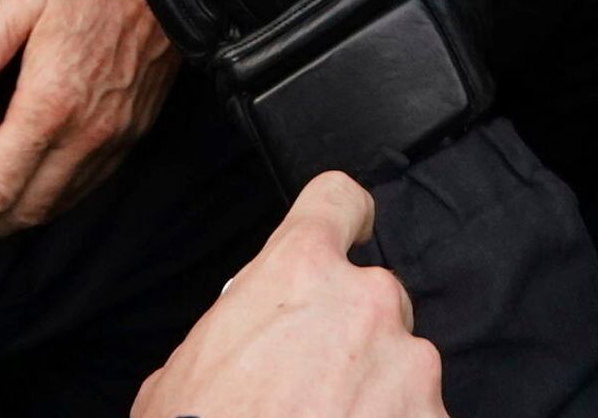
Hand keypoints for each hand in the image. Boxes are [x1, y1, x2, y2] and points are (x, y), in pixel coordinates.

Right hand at [131, 175, 442, 417]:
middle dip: (353, 338)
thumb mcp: (187, 368)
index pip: (338, 201)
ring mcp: (410, 369)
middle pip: (375, 298)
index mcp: (300, 273)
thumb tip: (252, 336)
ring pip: (402, 367)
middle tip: (313, 389)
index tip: (348, 230)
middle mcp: (367, 305)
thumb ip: (240, 325)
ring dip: (376, 396)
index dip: (342, 216)